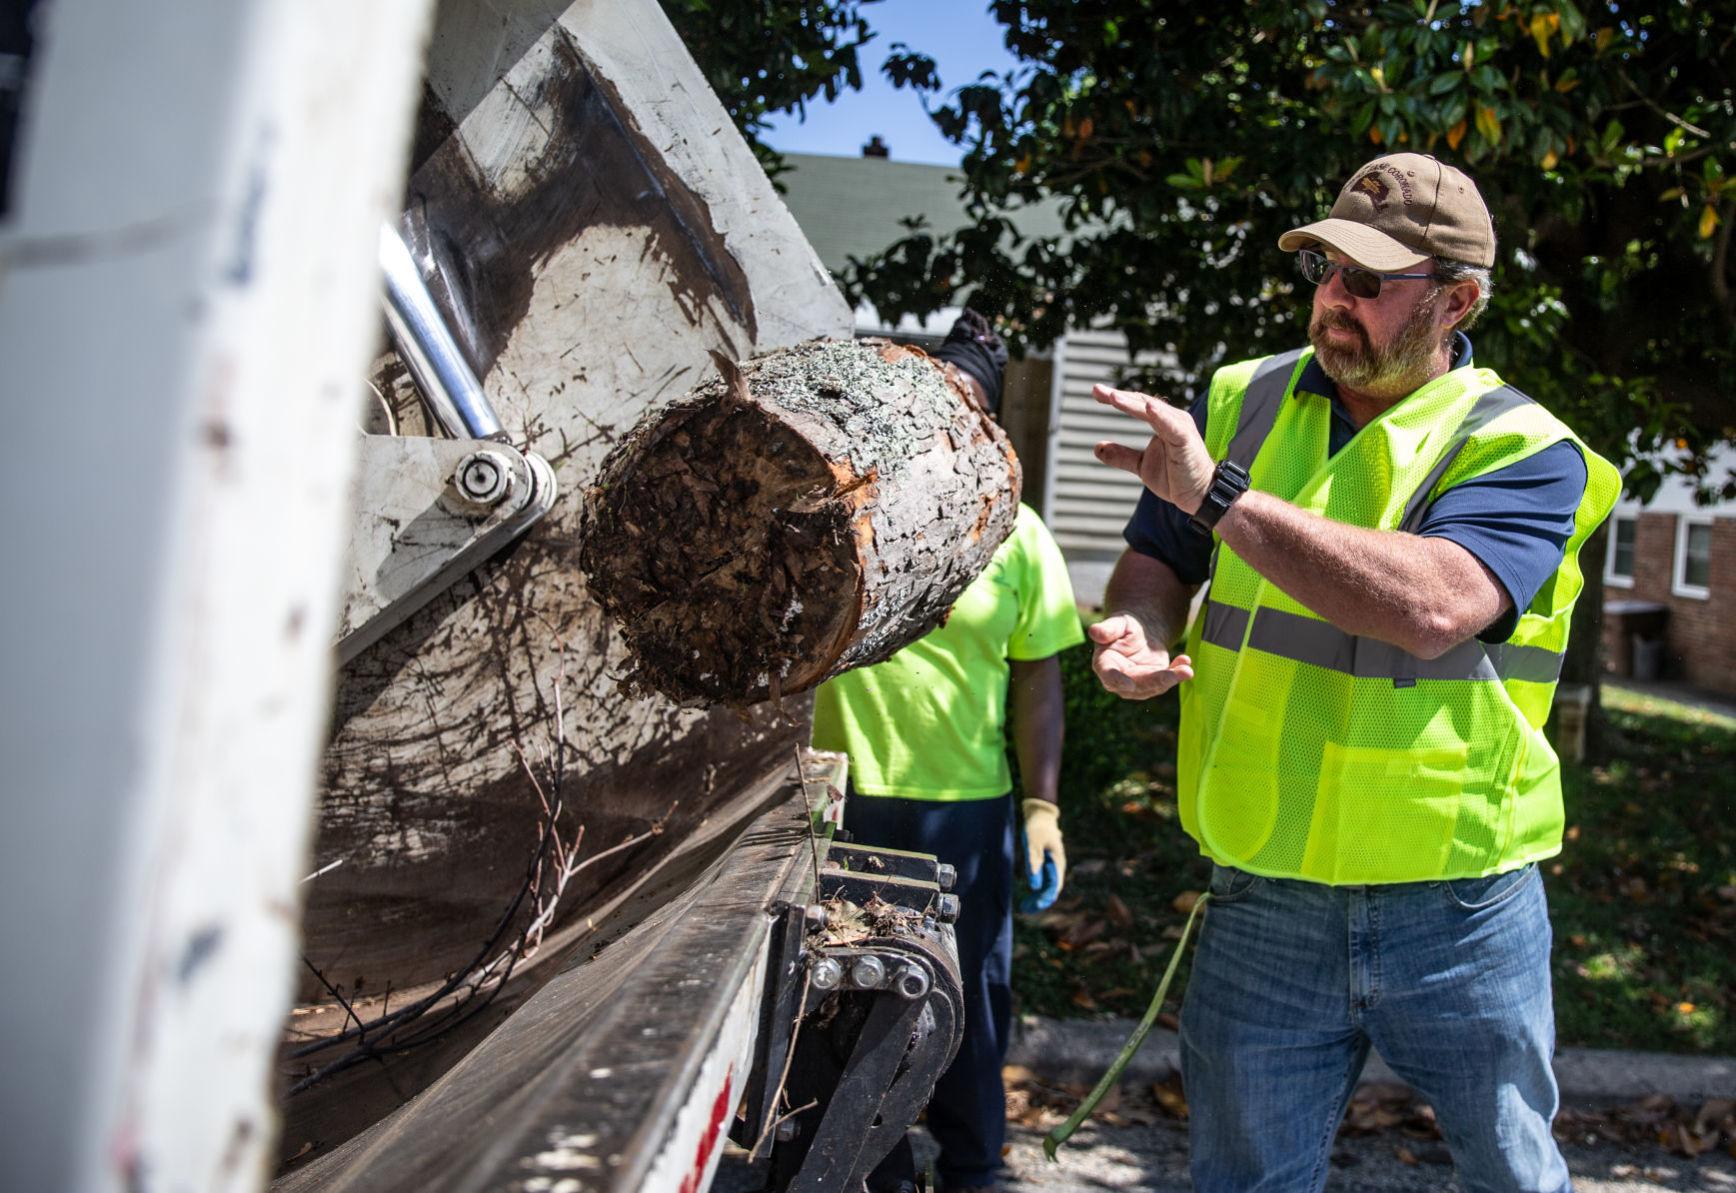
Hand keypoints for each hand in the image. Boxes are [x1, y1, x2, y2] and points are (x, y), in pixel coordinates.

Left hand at [1019, 799, 1064, 912]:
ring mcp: (1052, 866)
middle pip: (1051, 889)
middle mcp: (1057, 867)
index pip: (1054, 887)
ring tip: (1025, 907)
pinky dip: (1036, 890)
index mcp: (1057, 862)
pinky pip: (1043, 881)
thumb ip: (1033, 863)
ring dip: (1038, 898)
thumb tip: (1034, 886)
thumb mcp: (1032, 843)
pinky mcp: (1046, 865)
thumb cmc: (1037, 828)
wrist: (1040, 815)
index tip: (1035, 906)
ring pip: (1047, 887)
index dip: (1045, 898)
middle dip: (1040, 901)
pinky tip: (1028, 896)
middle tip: (1026, 910)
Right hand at [1089, 613, 1194, 699]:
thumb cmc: (1123, 626)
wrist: (1139, 632)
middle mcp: (1119, 680)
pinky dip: (1178, 672)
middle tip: (1173, 675)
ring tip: (1186, 669)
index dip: (1118, 681)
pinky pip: (1167, 680)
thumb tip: (1095, 632)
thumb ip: (1107, 629)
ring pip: (1155, 686)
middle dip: (1156, 681)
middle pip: (1137, 685)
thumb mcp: (1117, 623)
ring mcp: (1138, 684)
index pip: (1109, 676)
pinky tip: (1185, 660)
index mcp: (1104, 665)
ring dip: (1172, 678)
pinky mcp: (1155, 682)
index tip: (1130, 685)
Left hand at [1091, 385, 1216, 514]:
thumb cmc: (1176, 477)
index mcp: (1161, 422)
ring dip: (1133, 403)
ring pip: (1152, 410)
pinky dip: (1160, 415)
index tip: (1095, 392)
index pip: (1136, 404)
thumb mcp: (1142, 465)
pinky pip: (1171, 425)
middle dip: (1118, 396)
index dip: (1116, 398)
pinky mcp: (1186, 439)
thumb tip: (1096, 447)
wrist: (1200, 495)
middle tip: (1096, 389)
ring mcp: (1179, 427)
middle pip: (1141, 402)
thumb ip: (1122, 455)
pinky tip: (1148, 407)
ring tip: (1113, 397)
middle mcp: (1171, 419)